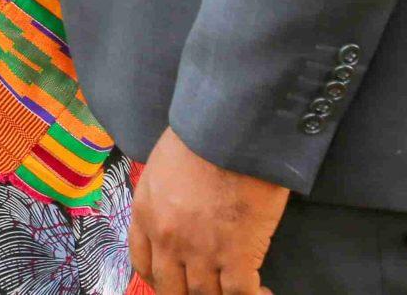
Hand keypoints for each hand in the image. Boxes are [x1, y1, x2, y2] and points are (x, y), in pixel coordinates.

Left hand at [130, 130, 287, 294]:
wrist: (232, 129)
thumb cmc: (202, 134)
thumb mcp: (164, 163)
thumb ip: (165, 196)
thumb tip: (181, 212)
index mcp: (147, 213)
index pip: (143, 264)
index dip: (161, 279)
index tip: (177, 281)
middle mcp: (168, 239)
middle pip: (172, 289)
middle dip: (189, 294)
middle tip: (210, 289)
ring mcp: (201, 251)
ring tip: (242, 289)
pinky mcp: (237, 255)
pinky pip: (240, 294)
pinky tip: (262, 290)